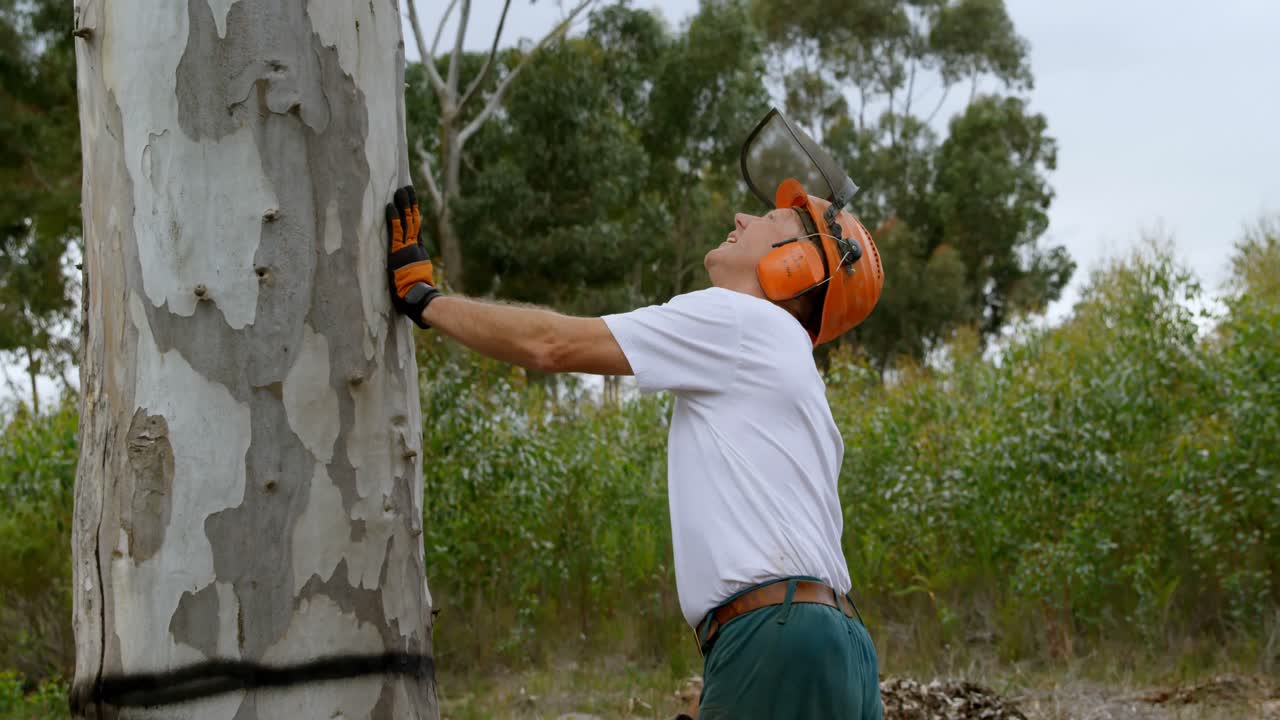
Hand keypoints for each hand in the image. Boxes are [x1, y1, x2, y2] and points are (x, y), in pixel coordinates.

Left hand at [386, 185, 439, 328]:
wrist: (419, 298)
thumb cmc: (416, 296)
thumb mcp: (416, 280)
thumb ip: (412, 273)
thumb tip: (412, 276)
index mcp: (419, 254)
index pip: (416, 230)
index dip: (413, 215)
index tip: (412, 203)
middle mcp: (415, 247)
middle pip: (413, 220)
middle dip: (410, 203)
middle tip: (407, 188)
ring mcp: (407, 248)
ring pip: (406, 221)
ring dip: (403, 204)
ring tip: (400, 190)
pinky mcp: (398, 251)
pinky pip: (395, 230)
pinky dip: (393, 217)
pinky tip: (390, 205)